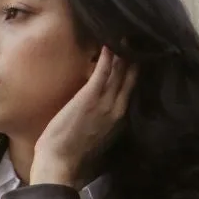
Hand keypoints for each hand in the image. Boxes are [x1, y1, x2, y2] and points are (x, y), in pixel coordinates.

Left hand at [30, 45, 138, 182]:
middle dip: (134, 57)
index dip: (134, 72)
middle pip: (130, 77)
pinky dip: (107, 57)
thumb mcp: (96, 135)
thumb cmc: (73, 153)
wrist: (61, 164)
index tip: (138, 56)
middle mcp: (117, 109)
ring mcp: (105, 103)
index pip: (131, 90)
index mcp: (118, 119)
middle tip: (138, 38)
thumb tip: (102, 105)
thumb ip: (103, 119)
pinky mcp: (90, 97)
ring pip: (119, 72)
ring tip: (126, 34)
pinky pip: (103, 72)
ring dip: (123, 52)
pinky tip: (109, 43)